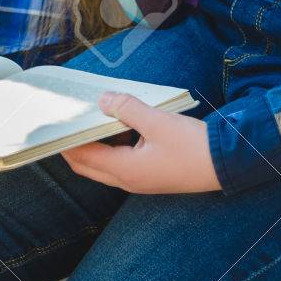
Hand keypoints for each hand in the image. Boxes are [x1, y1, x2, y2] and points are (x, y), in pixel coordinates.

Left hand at [61, 92, 220, 192]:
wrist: (225, 164)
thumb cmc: (193, 146)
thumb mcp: (158, 121)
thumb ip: (128, 109)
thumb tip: (102, 100)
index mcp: (125, 170)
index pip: (83, 156)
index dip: (67, 141)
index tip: (55, 123)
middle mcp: (128, 180)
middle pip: (87, 165)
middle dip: (72, 146)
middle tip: (63, 123)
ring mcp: (139, 179)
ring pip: (103, 164)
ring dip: (92, 145)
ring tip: (87, 119)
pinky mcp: (150, 174)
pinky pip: (119, 161)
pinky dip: (110, 145)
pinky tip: (117, 124)